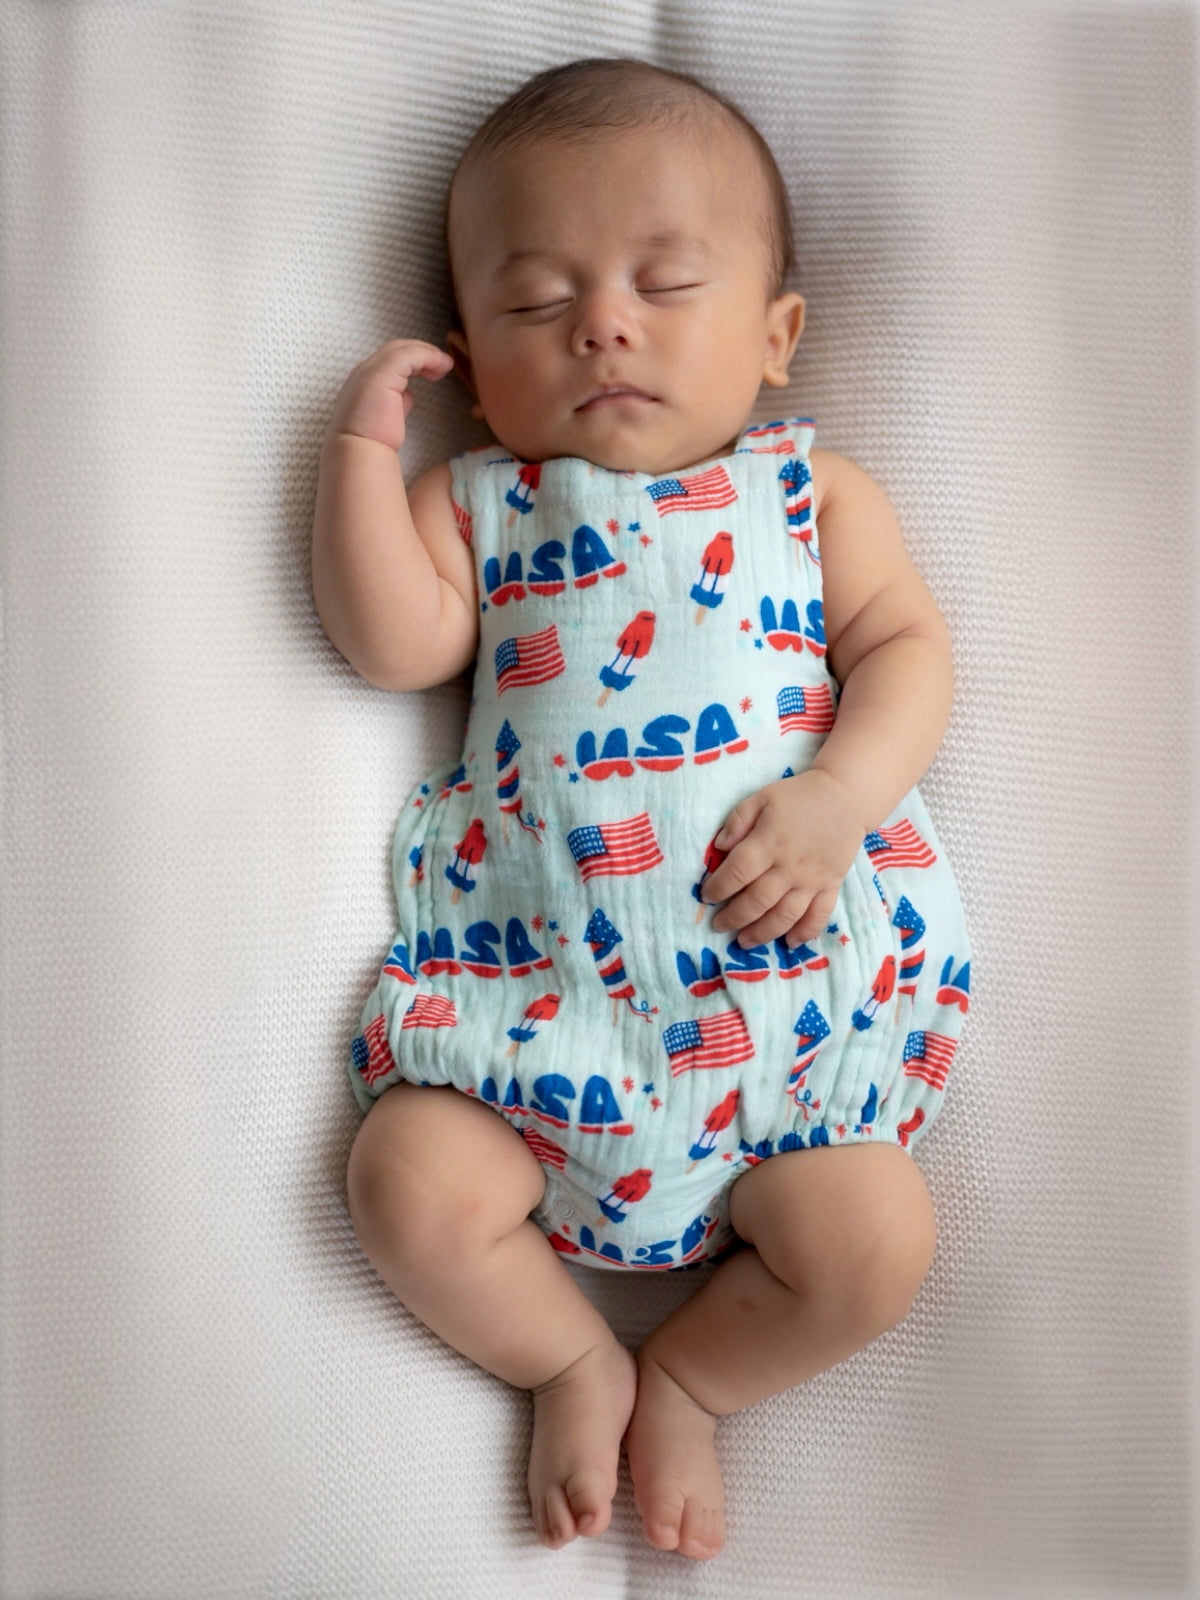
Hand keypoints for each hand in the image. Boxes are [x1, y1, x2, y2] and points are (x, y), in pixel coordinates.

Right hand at [325, 339, 454, 452]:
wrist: (359, 451)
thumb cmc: (372, 441)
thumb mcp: (389, 416)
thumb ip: (398, 401)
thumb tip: (408, 395)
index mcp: (365, 380)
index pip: (391, 359)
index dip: (414, 361)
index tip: (432, 372)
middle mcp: (365, 371)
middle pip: (396, 349)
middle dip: (422, 353)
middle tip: (443, 364)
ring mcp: (371, 370)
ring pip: (402, 349)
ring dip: (427, 353)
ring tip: (445, 365)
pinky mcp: (380, 374)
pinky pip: (408, 355)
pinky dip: (427, 356)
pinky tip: (441, 366)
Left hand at [700, 770, 867, 948]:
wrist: (845, 797)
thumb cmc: (798, 797)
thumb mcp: (762, 798)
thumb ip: (738, 820)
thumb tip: (719, 847)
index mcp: (769, 842)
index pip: (737, 872)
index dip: (718, 888)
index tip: (706, 896)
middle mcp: (789, 866)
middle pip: (757, 901)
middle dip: (733, 917)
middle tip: (718, 926)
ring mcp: (812, 880)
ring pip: (784, 915)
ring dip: (762, 933)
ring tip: (744, 941)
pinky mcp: (831, 886)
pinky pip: (819, 915)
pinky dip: (805, 932)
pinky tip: (789, 943)